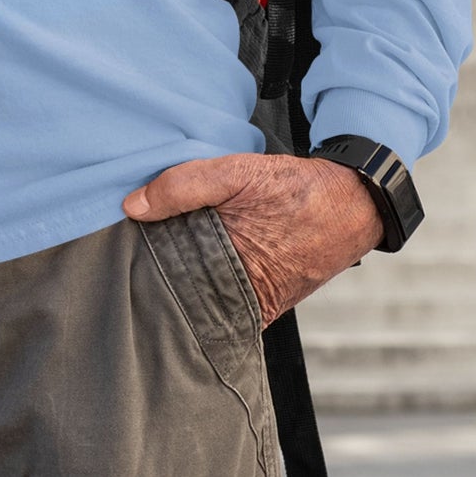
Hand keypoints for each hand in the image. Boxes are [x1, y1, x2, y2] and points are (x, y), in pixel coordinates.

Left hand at [122, 153, 384, 327]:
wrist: (352, 202)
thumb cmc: (295, 188)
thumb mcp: (236, 172)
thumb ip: (182, 186)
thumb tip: (132, 206)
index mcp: (232, 271)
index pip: (170, 284)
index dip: (145, 267)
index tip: (123, 252)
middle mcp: (246, 298)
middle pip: (186, 294)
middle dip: (162, 275)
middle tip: (136, 251)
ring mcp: (260, 303)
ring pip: (206, 296)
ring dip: (186, 276)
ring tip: (160, 251)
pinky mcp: (271, 300)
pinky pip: (230, 296)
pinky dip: (211, 281)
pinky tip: (194, 258)